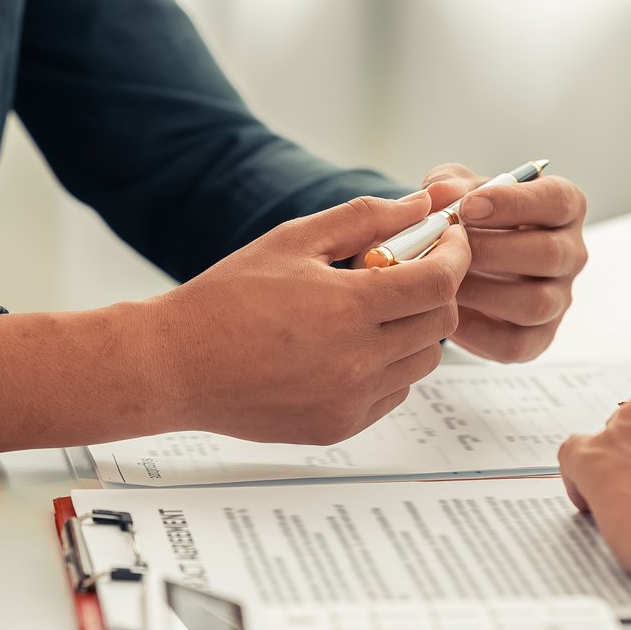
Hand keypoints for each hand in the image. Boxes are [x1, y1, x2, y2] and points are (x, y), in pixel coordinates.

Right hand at [145, 193, 468, 444]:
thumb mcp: (293, 241)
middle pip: (440, 322)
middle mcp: (355, 361)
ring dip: (413, 330)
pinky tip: (348, 347)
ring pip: (422, 361)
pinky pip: (394, 392)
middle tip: (406, 271)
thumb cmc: (226, 298)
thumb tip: (421, 202)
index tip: (449, 238)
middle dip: (435, 290)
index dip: (455, 254)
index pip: (439, 281)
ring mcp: (349, 400)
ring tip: (369, 311)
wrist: (175, 365)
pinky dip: (388, 367)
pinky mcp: (340, 427)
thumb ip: (365, 219)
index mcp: (345, 307)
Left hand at [421, 163, 587, 360]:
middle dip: (493, 251)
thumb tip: (440, 195)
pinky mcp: (539, 338)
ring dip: (484, 293)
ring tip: (446, 281)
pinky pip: (516, 344)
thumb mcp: (457, 191)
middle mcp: (571, 253)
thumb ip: (448, 185)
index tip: (468, 207)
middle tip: (450, 249)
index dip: (514, 203)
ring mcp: (560, 299)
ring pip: (537, 303)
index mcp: (563, 207)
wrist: (461, 264)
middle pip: (551, 254)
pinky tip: (449, 311)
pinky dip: (477, 331)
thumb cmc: (470, 219)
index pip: (557, 200)